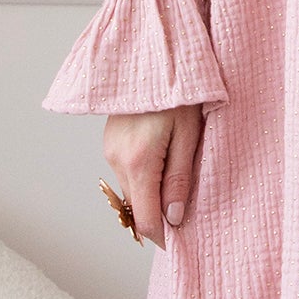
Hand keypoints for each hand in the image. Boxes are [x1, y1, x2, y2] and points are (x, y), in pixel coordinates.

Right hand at [102, 105, 204, 246]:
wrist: (153, 54)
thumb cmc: (180, 91)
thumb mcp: (189, 135)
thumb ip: (180, 179)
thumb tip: (174, 219)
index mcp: (138, 162)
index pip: (143, 219)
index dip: (161, 237)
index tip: (179, 244)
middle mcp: (117, 159)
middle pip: (135, 207)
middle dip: (158, 215)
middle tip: (187, 211)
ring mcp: (109, 150)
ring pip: (130, 189)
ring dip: (151, 194)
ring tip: (178, 180)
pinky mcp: (110, 141)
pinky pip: (126, 172)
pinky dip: (144, 177)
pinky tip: (163, 161)